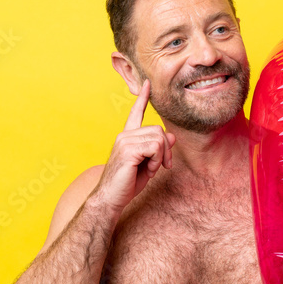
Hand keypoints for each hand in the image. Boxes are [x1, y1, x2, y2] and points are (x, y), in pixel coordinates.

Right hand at [95, 79, 175, 211]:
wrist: (111, 199)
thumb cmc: (127, 184)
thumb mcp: (148, 164)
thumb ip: (158, 149)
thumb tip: (171, 135)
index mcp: (127, 137)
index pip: (135, 113)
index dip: (143, 99)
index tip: (147, 84)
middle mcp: (124, 135)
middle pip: (158, 129)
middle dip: (166, 150)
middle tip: (162, 166)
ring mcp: (125, 141)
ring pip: (159, 138)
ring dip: (161, 157)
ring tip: (152, 169)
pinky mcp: (128, 150)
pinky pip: (155, 147)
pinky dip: (157, 160)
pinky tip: (149, 170)